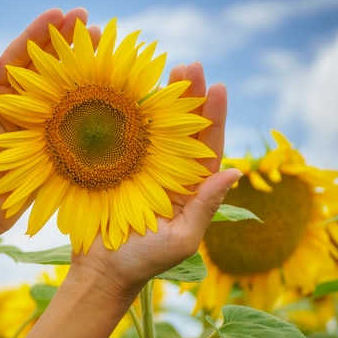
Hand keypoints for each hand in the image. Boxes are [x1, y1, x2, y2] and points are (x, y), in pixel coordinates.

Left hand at [0, 8, 99, 236]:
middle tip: (90, 22)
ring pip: (64, 88)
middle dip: (67, 41)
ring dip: (83, 65)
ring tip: (104, 45)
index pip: (20, 55)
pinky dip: (90, 103)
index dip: (40, 33)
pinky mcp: (54, 146)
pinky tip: (106, 86)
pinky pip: (74, 121)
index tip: (60, 13)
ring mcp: (40, 124)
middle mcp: (21, 103)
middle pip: (47, 65)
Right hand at [69, 62, 241, 299]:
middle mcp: (171, 173)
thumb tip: (236, 171)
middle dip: (190, 97)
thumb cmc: (144, 261)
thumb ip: (207, 207)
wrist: (101, 271)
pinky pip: (125, 136)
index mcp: (191, 189)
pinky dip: (130, 113)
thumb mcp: (182, 239)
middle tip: (191, 66)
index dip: (214, 118)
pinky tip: (132, 91)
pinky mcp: (116, 166)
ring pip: (158, 126)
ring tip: (171, 69)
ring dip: (164, 98)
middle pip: (186, 129)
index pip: (209, 148)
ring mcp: (142, 168)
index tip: (217, 87)